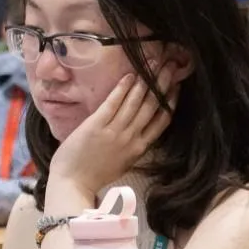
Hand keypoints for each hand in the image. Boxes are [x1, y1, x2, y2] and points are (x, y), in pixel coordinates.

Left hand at [47, 66, 177, 203]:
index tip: (176, 85)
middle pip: (152, 106)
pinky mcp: (96, 125)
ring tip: (152, 64)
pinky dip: (122, 89)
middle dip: (162, 84)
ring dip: (145, 81)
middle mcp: (131, 137)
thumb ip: (133, 146)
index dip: (171, 101)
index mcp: (139, 148)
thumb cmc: (95, 175)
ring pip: (135, 102)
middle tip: (170, 65)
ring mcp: (114, 131)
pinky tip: (129, 76)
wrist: (72, 183)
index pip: (162, 120)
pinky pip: (112, 103)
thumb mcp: (123, 163)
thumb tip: (140, 130)